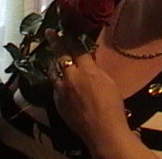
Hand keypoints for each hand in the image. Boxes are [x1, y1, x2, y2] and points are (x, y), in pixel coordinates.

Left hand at [45, 30, 128, 151]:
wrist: (103, 131)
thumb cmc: (112, 106)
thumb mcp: (108, 82)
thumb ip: (95, 69)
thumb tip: (88, 59)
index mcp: (87, 70)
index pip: (76, 48)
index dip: (70, 37)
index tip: (65, 29)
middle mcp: (71, 78)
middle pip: (60, 55)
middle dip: (55, 42)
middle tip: (49, 32)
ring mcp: (62, 91)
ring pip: (53, 71)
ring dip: (53, 62)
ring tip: (53, 56)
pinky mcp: (57, 102)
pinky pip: (54, 85)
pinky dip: (56, 79)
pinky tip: (59, 79)